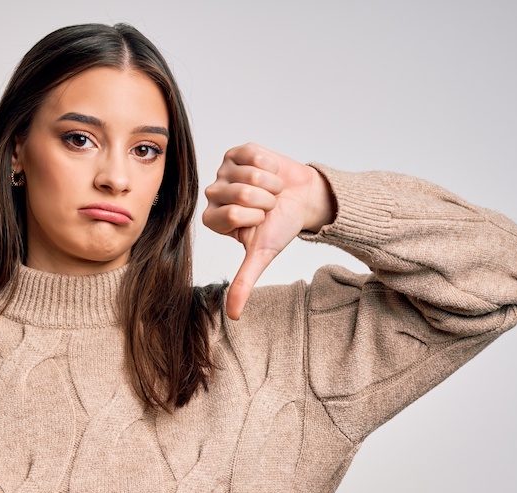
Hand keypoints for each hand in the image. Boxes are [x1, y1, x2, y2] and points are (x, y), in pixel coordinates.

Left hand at [202, 143, 334, 319]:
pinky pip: (255, 155)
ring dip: (270, 184)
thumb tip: (232, 317)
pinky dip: (271, 166)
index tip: (260, 221)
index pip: (231, 214)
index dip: (255, 217)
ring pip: (249, 175)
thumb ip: (244, 282)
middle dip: (265, 201)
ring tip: (271, 191)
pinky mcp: (238, 152)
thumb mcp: (262, 255)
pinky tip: (271, 173)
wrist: (303, 198)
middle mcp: (213, 194)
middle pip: (241, 194)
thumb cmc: (280, 226)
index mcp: (213, 219)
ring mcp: (223, 171)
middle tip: (268, 206)